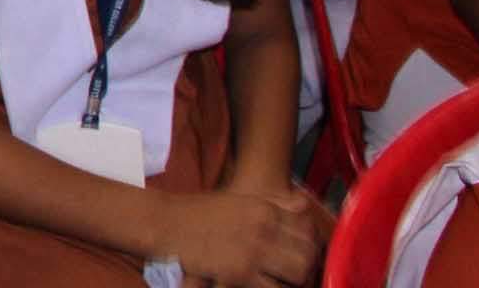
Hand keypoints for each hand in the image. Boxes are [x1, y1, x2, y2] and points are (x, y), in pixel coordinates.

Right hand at [159, 188, 324, 287]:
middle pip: (308, 253)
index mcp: (265, 208)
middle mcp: (264, 228)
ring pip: (298, 273)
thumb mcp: (239, 200)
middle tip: (294, 272)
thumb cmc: (199, 212)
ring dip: (294, 280)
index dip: (312, 245)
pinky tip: (262, 285)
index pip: (308, 229)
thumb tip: (304, 205)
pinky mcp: (240, 273)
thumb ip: (273, 204)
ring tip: (281, 280)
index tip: (304, 253)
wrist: (167, 223)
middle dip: (307, 266)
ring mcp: (254, 251)